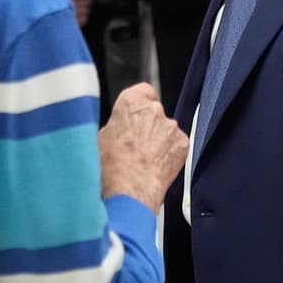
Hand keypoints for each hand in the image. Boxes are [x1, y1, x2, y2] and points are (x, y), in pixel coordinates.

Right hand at [98, 83, 188, 213]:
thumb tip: (117, 128)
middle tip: (134, 144)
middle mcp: (154, 109)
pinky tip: (155, 166)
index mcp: (131, 101)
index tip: (133, 116)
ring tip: (144, 160)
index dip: (138, 105)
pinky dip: (169, 153)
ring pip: (165, 130)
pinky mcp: (183, 144)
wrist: (130, 191)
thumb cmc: (111, 167)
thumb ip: (115, 125)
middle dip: (147, 125)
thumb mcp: (99, 137)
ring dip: (158, 140)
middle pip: (153, 112)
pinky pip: (176, 144)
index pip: (143, 90)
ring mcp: (171, 127)